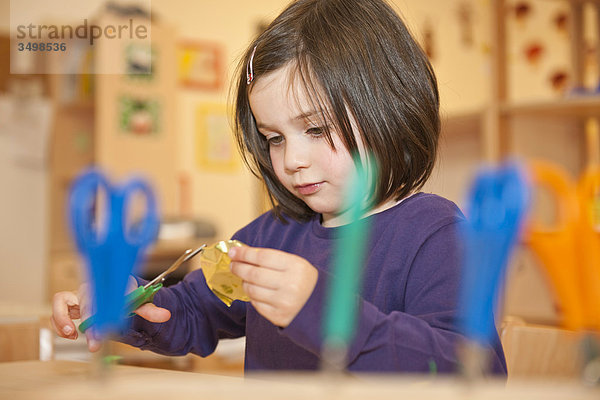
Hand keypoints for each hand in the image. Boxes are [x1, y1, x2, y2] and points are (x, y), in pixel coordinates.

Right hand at [51, 277, 170, 351]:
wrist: (117, 289)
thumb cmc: (126, 294)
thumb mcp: (140, 302)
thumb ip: (150, 310)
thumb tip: (166, 315)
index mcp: (107, 284)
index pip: (102, 296)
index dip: (101, 312)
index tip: (103, 330)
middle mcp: (91, 288)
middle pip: (85, 302)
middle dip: (88, 324)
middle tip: (94, 342)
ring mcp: (78, 296)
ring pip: (61, 301)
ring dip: (62, 318)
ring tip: (71, 335)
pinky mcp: (70, 306)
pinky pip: (58, 311)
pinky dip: (59, 322)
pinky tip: (69, 335)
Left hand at [229, 246, 317, 327]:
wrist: (322, 306)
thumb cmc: (305, 281)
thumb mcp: (295, 264)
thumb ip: (271, 258)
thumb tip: (243, 252)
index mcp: (296, 267)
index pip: (262, 257)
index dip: (245, 254)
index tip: (233, 252)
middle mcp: (290, 284)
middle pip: (254, 274)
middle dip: (239, 268)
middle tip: (233, 265)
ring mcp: (284, 302)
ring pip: (252, 290)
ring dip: (244, 283)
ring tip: (245, 279)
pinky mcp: (279, 316)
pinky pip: (256, 304)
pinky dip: (252, 296)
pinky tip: (255, 291)